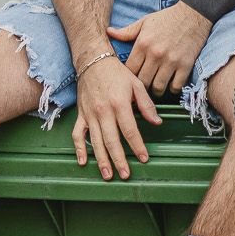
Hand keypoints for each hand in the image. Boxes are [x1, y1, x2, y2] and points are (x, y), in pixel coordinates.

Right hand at [72, 54, 161, 181]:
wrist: (93, 60)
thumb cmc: (117, 73)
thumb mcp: (136, 84)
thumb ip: (146, 105)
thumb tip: (157, 122)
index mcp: (119, 104)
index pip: (130, 130)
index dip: (138, 146)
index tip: (144, 158)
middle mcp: (103, 112)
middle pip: (112, 141)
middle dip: (119, 160)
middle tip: (125, 174)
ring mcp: (90, 115)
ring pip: (95, 142)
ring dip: (101, 160)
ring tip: (108, 175)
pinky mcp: (81, 115)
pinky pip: (78, 134)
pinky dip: (79, 149)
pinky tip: (83, 162)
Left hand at [107, 1, 211, 95]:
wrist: (193, 14)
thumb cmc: (166, 18)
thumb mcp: (144, 22)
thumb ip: (126, 31)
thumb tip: (108, 32)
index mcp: (143, 44)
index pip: (129, 69)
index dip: (128, 77)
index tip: (130, 79)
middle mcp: (156, 54)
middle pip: (142, 81)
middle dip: (141, 86)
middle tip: (142, 87)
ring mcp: (171, 61)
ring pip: (158, 87)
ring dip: (156, 90)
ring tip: (155, 87)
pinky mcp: (185, 65)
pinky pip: (175, 86)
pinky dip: (172, 89)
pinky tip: (170, 84)